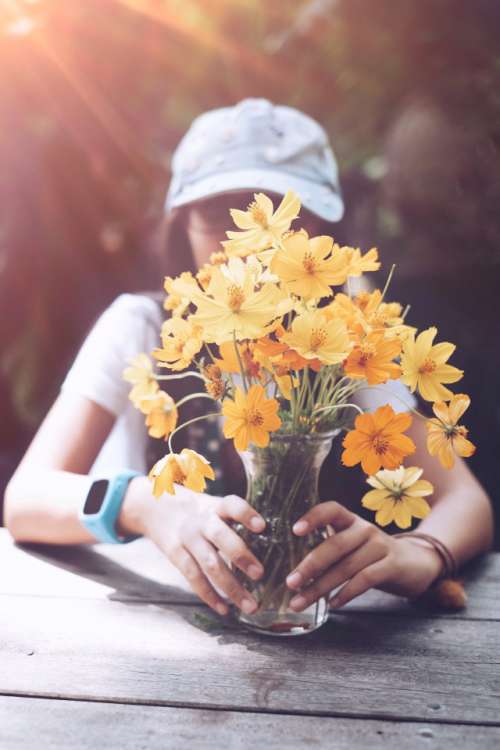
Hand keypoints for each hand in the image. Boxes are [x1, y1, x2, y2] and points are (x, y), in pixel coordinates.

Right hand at [126, 478, 264, 616]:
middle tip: (260, 574)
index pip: (231, 505)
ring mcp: (187, 538)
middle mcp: (200, 520)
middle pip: (219, 536)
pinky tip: (225, 610)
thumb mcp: (214, 505)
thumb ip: (236, 520)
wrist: (154, 506)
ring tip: (251, 605)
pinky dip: (210, 596)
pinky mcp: (175, 555)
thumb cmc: (198, 511)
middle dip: (240, 555)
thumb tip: (273, 543)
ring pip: (209, 564)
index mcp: (215, 506)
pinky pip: (194, 578)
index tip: (262, 527)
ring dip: (231, 587)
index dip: (246, 514)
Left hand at [285, 501, 442, 610]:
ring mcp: (380, 545)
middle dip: (310, 566)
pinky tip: (332, 604)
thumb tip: (295, 572)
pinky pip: (365, 579)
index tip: (295, 531)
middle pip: (335, 545)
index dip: (313, 517)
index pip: (331, 510)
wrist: (413, 564)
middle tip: (291, 582)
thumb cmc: (371, 556)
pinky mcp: (392, 565)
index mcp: (351, 520)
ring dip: (321, 587)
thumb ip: (329, 550)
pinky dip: (346, 593)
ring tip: (301, 602)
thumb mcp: (351, 545)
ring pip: (346, 567)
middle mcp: (365, 529)